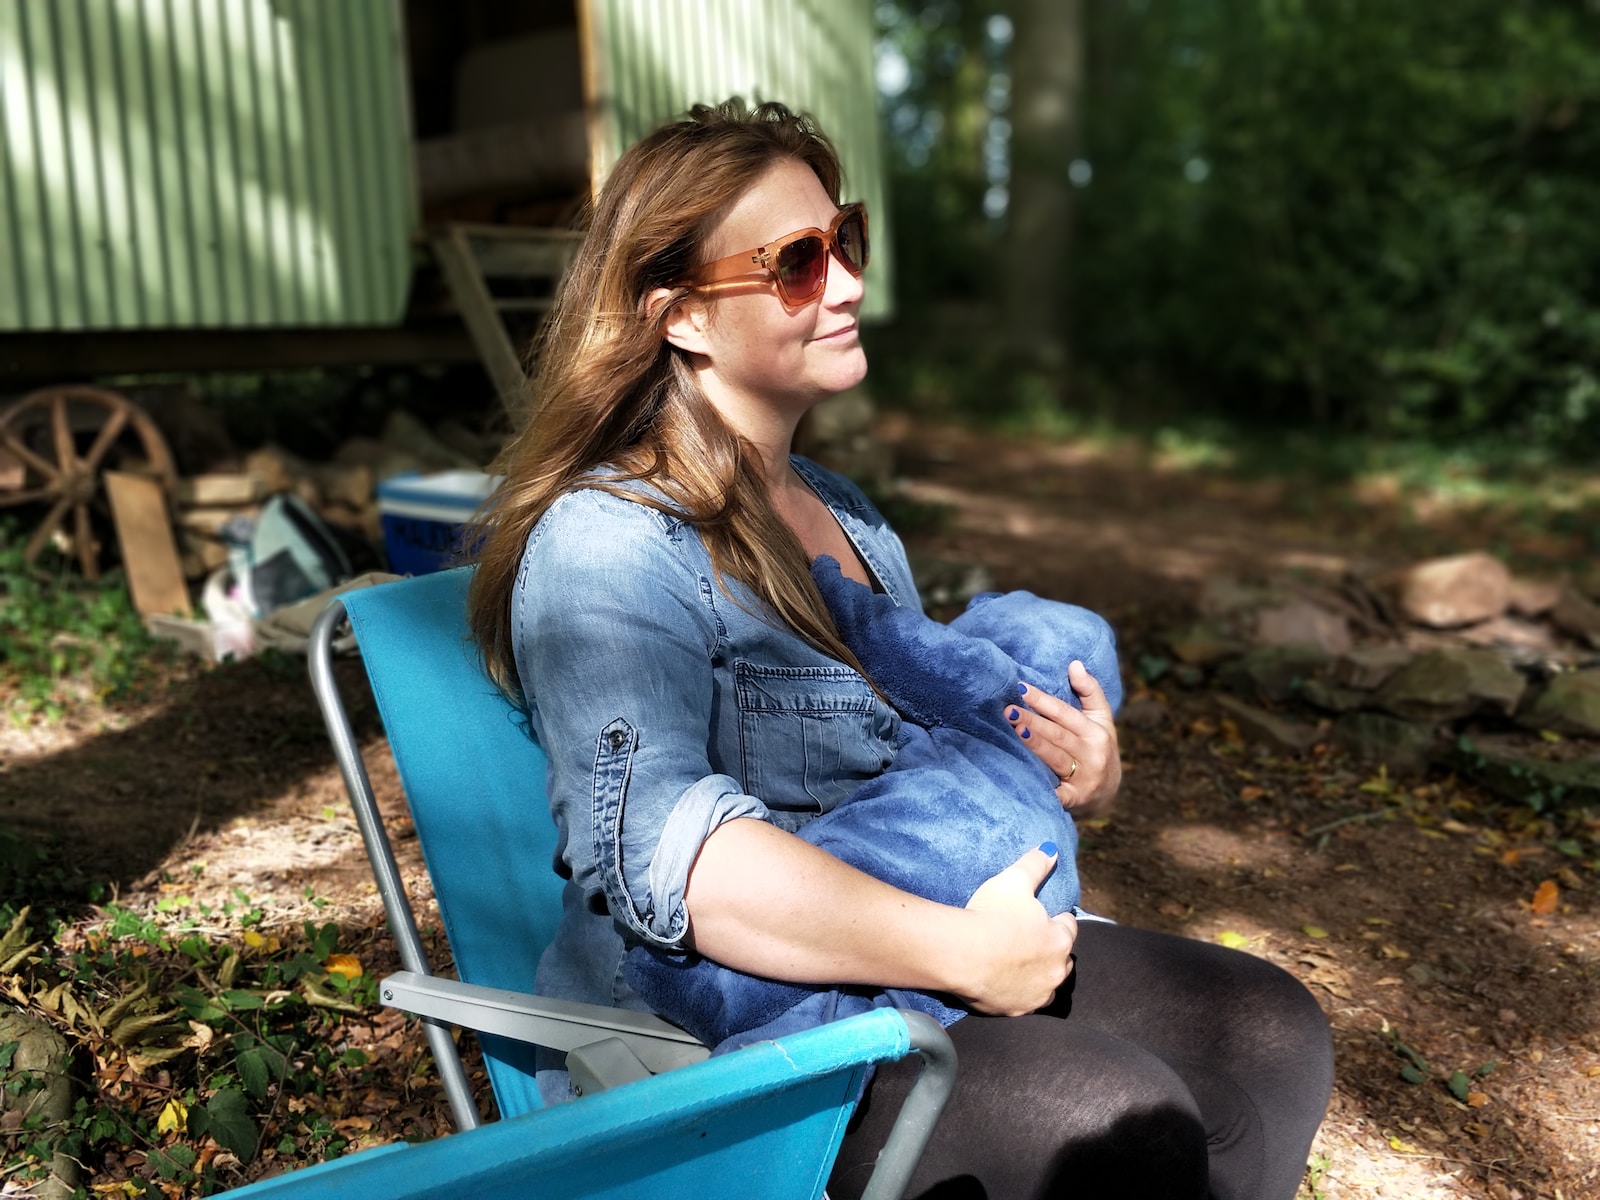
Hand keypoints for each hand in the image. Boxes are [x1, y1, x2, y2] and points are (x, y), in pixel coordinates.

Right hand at [957, 845, 1078, 1015]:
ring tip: (1017, 964)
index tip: (1041, 916)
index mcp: (1060, 939)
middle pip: (1062, 959)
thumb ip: (1035, 864)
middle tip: (1027, 940)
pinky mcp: (1018, 1011)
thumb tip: (1051, 850)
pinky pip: (1024, 1002)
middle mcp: (1056, 971)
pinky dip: (1018, 993)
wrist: (963, 954)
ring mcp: (1038, 994)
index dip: (1055, 919)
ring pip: (1047, 985)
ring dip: (1038, 975)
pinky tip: (1004, 982)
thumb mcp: (1014, 881)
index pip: (1068, 926)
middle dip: (1050, 949)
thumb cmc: (990, 914)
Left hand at [1005, 662, 1121, 817]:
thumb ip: (1089, 690)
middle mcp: (1092, 755)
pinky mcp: (1074, 800)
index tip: (1020, 688)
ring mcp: (1084, 779)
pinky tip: (1020, 774)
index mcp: (1097, 732)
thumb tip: (1074, 664)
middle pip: (1057, 735)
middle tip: (1008, 710)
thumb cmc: (1097, 747)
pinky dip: (1039, 785)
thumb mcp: (1101, 719)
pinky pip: (1054, 792)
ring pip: (1054, 758)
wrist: (1109, 794)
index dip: (1042, 700)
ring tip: (1013, 729)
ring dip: (1033, 744)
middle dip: (1032, 721)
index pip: (1065, 713)